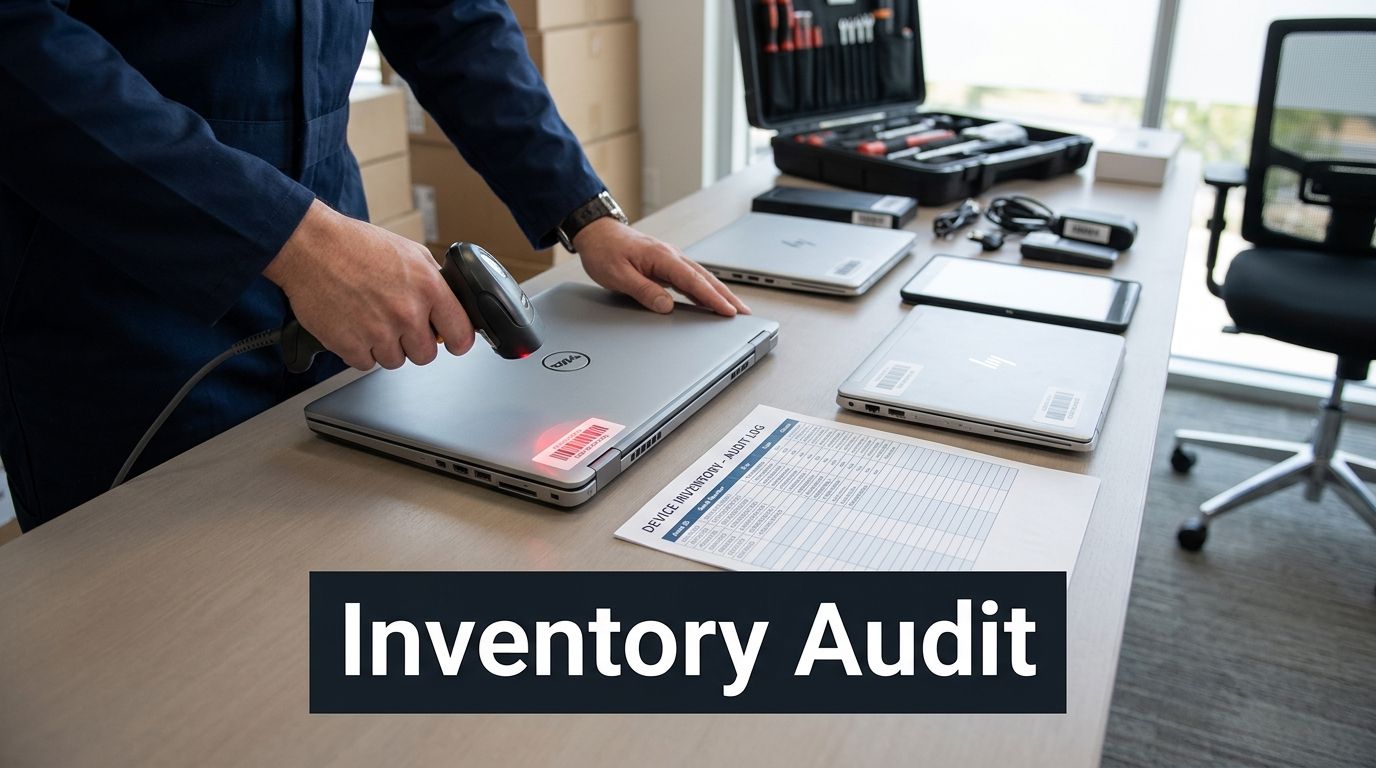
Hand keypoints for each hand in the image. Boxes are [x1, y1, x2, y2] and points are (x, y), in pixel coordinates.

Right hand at [263, 200, 474, 370]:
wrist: (310, 247)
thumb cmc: (355, 245)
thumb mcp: (409, 252)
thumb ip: (433, 282)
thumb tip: (449, 306)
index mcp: (428, 288)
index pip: (461, 333)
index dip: (457, 340)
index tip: (453, 342)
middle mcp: (406, 313)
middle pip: (426, 355)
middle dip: (414, 343)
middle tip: (397, 324)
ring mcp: (378, 332)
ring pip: (395, 361)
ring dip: (385, 347)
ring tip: (370, 318)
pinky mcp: (350, 345)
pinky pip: (365, 363)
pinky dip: (359, 350)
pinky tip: (352, 325)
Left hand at [575, 218, 749, 315]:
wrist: (596, 232)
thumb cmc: (604, 250)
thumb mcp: (618, 276)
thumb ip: (643, 291)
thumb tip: (665, 306)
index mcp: (662, 257)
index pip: (693, 281)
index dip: (712, 298)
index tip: (727, 311)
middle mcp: (670, 256)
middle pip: (705, 278)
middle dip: (726, 296)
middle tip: (743, 312)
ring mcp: (670, 259)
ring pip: (700, 277)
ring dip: (719, 292)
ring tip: (734, 308)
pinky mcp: (666, 264)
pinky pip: (690, 277)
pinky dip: (704, 289)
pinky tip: (710, 299)